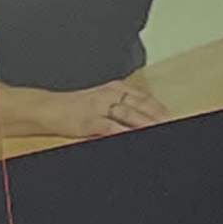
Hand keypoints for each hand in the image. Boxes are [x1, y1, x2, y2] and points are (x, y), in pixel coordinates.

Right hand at [45, 79, 166, 136]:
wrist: (46, 108)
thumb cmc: (75, 108)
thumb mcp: (101, 103)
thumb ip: (122, 109)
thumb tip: (144, 120)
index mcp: (116, 88)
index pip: (146, 99)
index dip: (162, 110)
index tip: (176, 119)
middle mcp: (110, 94)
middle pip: (142, 106)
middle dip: (160, 117)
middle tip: (174, 125)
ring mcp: (99, 106)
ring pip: (130, 114)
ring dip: (147, 124)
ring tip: (159, 130)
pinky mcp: (89, 120)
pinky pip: (110, 126)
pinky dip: (123, 131)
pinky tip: (132, 135)